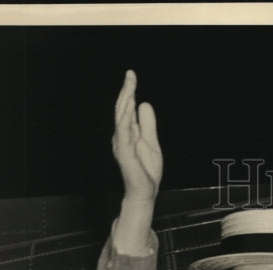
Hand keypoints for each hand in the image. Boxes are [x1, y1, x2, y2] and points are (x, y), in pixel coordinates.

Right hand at [112, 70, 162, 201]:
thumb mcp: (151, 142)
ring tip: (130, 87)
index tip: (131, 75)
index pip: (126, 108)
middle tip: (130, 74)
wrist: (145, 192)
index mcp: (127, 133)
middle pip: (122, 109)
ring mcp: (122, 144)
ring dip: (125, 102)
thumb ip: (148, 124)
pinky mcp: (125, 153)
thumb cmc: (146, 170)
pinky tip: (130, 107)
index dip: (129, 91)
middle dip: (126, 91)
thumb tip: (144, 103)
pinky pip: (124, 133)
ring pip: (121, 119)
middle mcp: (121, 136)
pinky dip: (126, 119)